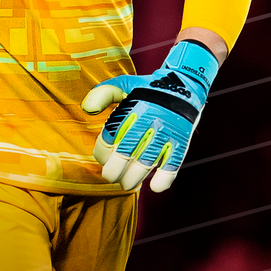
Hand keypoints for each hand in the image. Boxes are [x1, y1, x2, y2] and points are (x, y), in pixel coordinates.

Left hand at [82, 40, 218, 191]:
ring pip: (146, 162)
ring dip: (133, 178)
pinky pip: (173, 163)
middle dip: (113, 171)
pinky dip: (164, 178)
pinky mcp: (181, 141)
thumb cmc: (147, 88)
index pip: (110, 135)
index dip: (102, 152)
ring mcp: (165, 132)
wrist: (183, 84)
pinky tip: (155, 187)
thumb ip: (103, 93)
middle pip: (125, 152)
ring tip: (127, 184)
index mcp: (131, 107)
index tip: (103, 157)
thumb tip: (87, 109)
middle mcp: (147, 120)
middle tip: (111, 176)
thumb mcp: (124, 83)